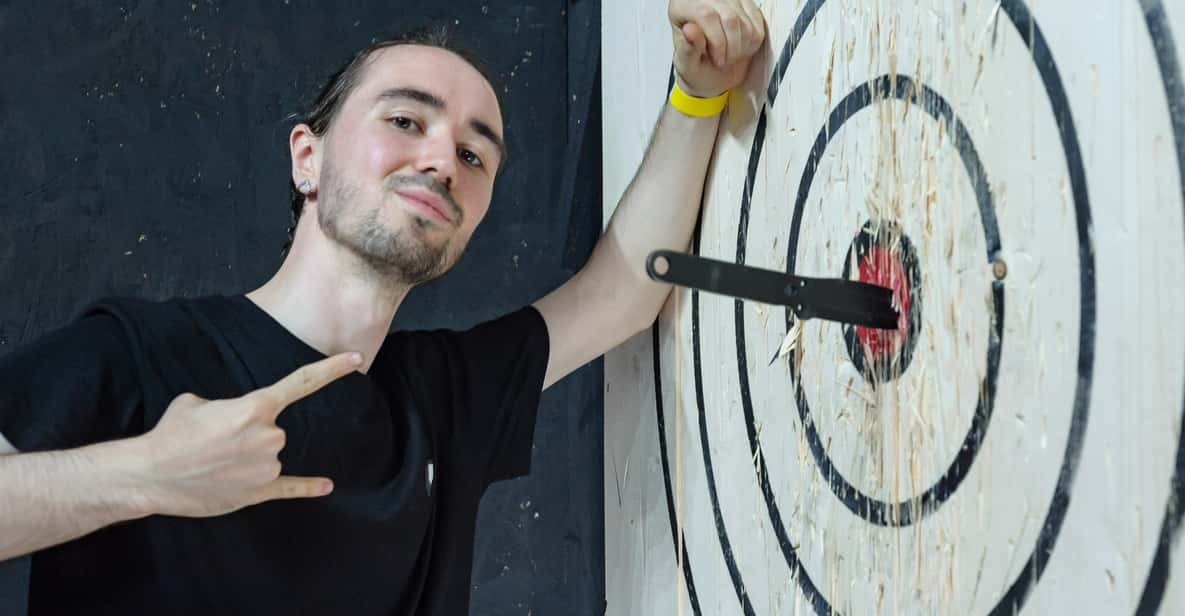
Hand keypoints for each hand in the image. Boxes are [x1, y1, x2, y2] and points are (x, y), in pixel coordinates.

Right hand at [134, 352, 361, 516]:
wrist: (150, 474)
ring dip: (247, 456)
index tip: (357, 358)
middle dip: (249, 432)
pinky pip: (291, 487)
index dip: (332, 368)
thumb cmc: (171, 433)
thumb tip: (231, 416)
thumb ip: (227, 405)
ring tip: (212, 461)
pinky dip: (309, 486)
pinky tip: (326, 485)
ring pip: (269, 453)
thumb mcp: (195, 401)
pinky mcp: (259, 491)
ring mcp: (267, 466)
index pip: (303, 382)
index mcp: (256, 408)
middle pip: (273, 428)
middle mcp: (269, 436)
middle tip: (214, 441)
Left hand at [669, 0, 766, 97]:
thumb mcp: (686, 64)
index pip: (706, 15)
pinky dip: (753, 40)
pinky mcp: (744, 2)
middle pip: (730, 17)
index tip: (718, 60)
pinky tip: (741, 47)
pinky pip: (757, 20)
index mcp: (682, 6)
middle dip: (732, 46)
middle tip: (725, 61)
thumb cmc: (696, 67)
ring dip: (742, 45)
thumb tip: (690, 31)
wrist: (712, 73)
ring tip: (731, 55)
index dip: (717, 41)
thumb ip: (687, 49)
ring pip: (745, 20)